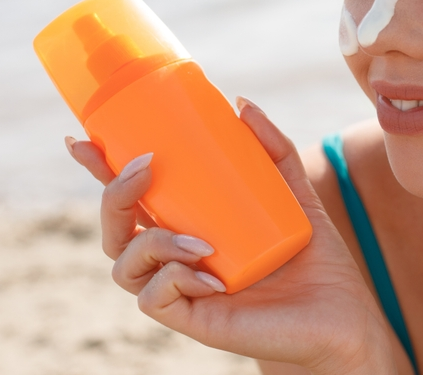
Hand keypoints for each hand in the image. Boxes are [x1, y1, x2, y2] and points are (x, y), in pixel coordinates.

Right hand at [67, 99, 396, 374]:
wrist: (341, 314)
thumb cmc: (313, 256)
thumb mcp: (295, 192)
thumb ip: (273, 148)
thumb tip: (240, 104)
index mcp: (188, 225)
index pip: (132, 196)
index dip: (100, 169)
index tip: (82, 138)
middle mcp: (175, 257)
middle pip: (115, 227)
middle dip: (114, 195)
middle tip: (145, 167)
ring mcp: (181, 288)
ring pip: (124, 264)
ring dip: (153, 241)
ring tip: (200, 240)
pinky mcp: (193, 319)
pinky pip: (155, 298)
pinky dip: (174, 277)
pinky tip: (210, 273)